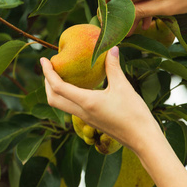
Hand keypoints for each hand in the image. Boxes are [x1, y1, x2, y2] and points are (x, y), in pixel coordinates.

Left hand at [40, 46, 160, 151]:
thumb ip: (113, 67)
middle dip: (47, 82)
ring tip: (60, 75)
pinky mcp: (92, 121)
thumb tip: (111, 48)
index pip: (58, 87)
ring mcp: (86, 119)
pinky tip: (78, 87)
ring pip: (62, 105)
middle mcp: (82, 112)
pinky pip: (72, 108)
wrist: (142, 138)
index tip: (44, 60)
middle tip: (49, 67)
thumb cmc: (133, 113)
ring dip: (55, 90)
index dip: (48, 73)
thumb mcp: (123, 87)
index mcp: (86, 102)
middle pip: (53, 99)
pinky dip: (67, 96)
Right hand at [125, 0, 186, 32]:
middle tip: (131, 32)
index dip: (123, 13)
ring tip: (144, 27)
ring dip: (143, 8)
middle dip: (133, 12)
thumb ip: (142, 12)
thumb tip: (124, 18)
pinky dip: (151, 0)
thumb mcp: (166, 8)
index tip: (121, 28)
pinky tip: (152, 15)